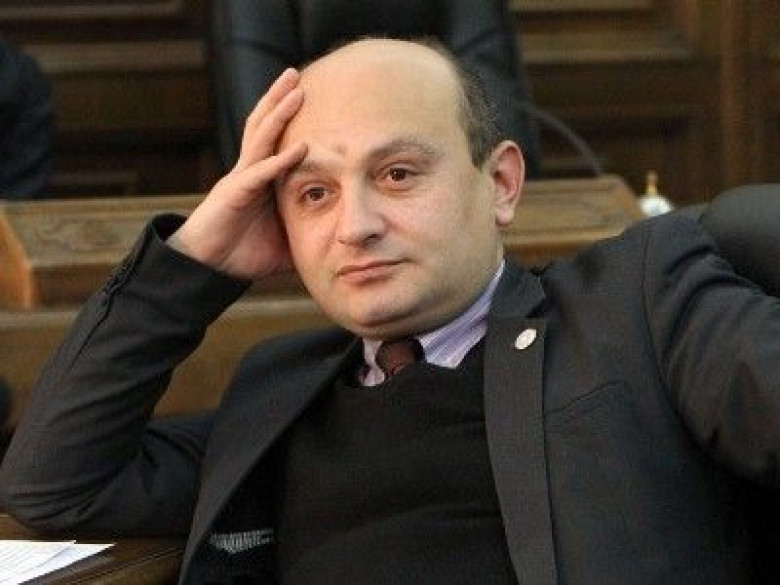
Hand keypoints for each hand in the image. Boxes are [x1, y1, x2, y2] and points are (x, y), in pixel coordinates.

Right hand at [169, 69, 306, 279]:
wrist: (206, 269)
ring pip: (261, 138)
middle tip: (296, 74)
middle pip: (264, 126)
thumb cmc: (241, 254)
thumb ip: (305, 235)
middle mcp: (249, 172)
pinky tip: (300, 147)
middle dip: (279, 99)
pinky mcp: (235, 195)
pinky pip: (260, 174)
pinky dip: (280, 160)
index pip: (275, 140)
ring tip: (296, 89)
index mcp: (259, 179)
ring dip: (279, 113)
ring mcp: (240, 180)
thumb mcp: (284, 243)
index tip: (307, 96)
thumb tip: (336, 242)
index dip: (287, 117)